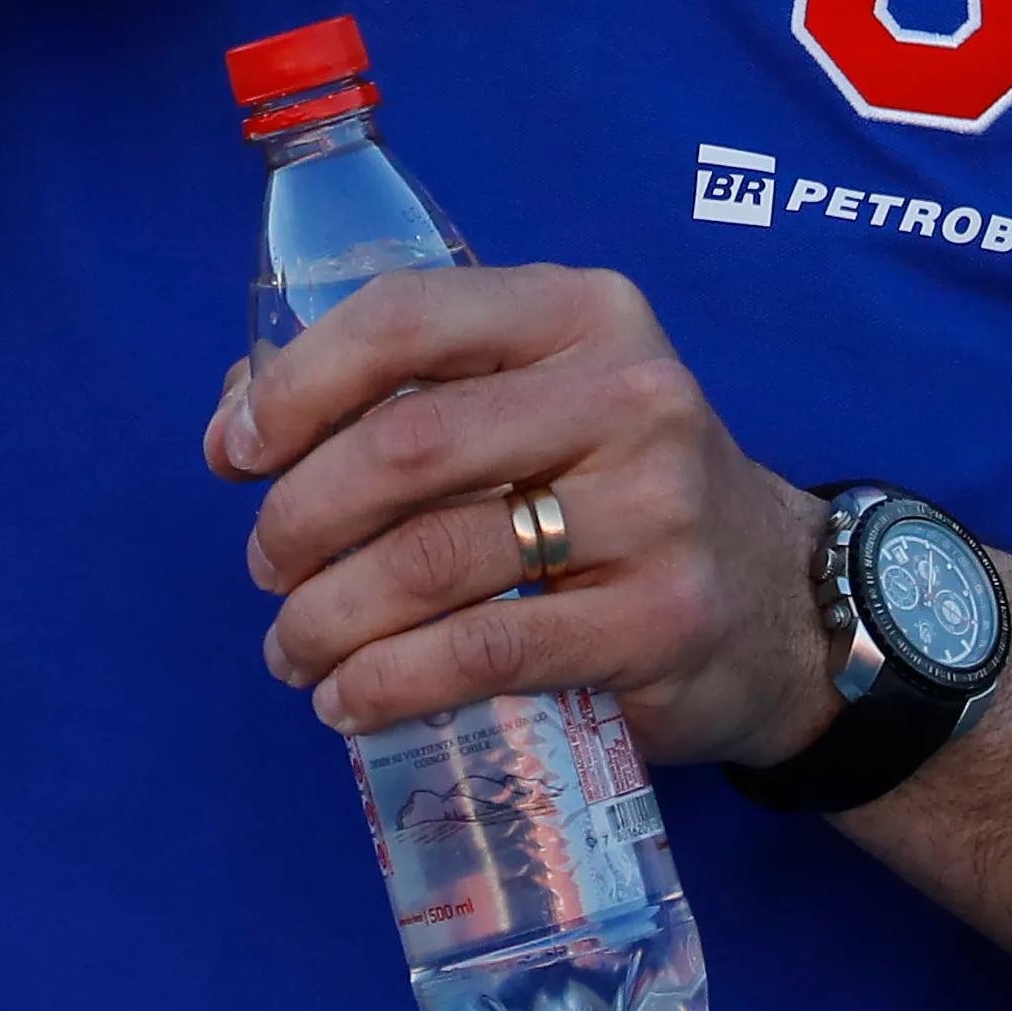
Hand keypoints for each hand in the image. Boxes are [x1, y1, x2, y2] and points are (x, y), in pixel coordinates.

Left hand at [210, 264, 840, 767]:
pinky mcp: (657, 620)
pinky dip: (387, 682)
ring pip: (431, 558)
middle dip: (299, 516)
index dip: (294, 386)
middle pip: (405, 445)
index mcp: (580, 311)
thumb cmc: (616, 488)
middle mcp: (627, 391)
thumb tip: (237, 418)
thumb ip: (404, 389)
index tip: (234, 453)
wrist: (778, 600)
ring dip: (327, 615)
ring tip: (290, 647)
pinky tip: (347, 699)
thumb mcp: (537, 399)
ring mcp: (653, 507)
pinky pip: (481, 651)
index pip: (404, 317)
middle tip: (265, 568)